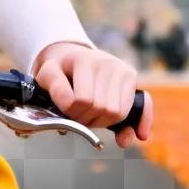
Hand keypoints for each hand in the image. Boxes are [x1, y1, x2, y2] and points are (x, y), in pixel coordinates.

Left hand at [31, 42, 153, 148]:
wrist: (70, 54)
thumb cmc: (59, 69)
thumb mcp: (47, 74)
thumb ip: (55, 89)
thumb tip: (72, 105)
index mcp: (85, 61)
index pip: (82, 101)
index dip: (71, 113)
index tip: (64, 110)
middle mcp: (108, 63)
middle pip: (101, 109)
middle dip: (86, 119)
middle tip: (76, 115)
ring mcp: (122, 70)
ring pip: (117, 114)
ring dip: (102, 122)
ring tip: (90, 114)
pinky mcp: (132, 78)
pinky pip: (142, 106)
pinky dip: (140, 122)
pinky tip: (138, 134)